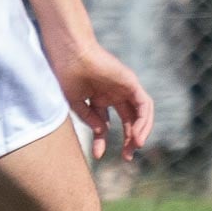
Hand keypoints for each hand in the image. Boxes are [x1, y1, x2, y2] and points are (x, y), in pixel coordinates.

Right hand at [44, 41, 153, 160]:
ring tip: (134, 147)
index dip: (102, 140)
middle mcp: (114, 93)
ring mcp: (124, 87)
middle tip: (127, 157)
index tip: (98, 156)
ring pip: (140, 113)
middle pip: (128, 120)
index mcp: (99, 97)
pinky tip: (137, 135)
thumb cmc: (67, 73)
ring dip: (140, 132)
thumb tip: (103, 131)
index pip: (106, 122)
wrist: (69, 54)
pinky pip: (144, 105)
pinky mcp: (131, 82)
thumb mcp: (75, 101)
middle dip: (128, 139)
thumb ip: (89, 117)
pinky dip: (144, 120)